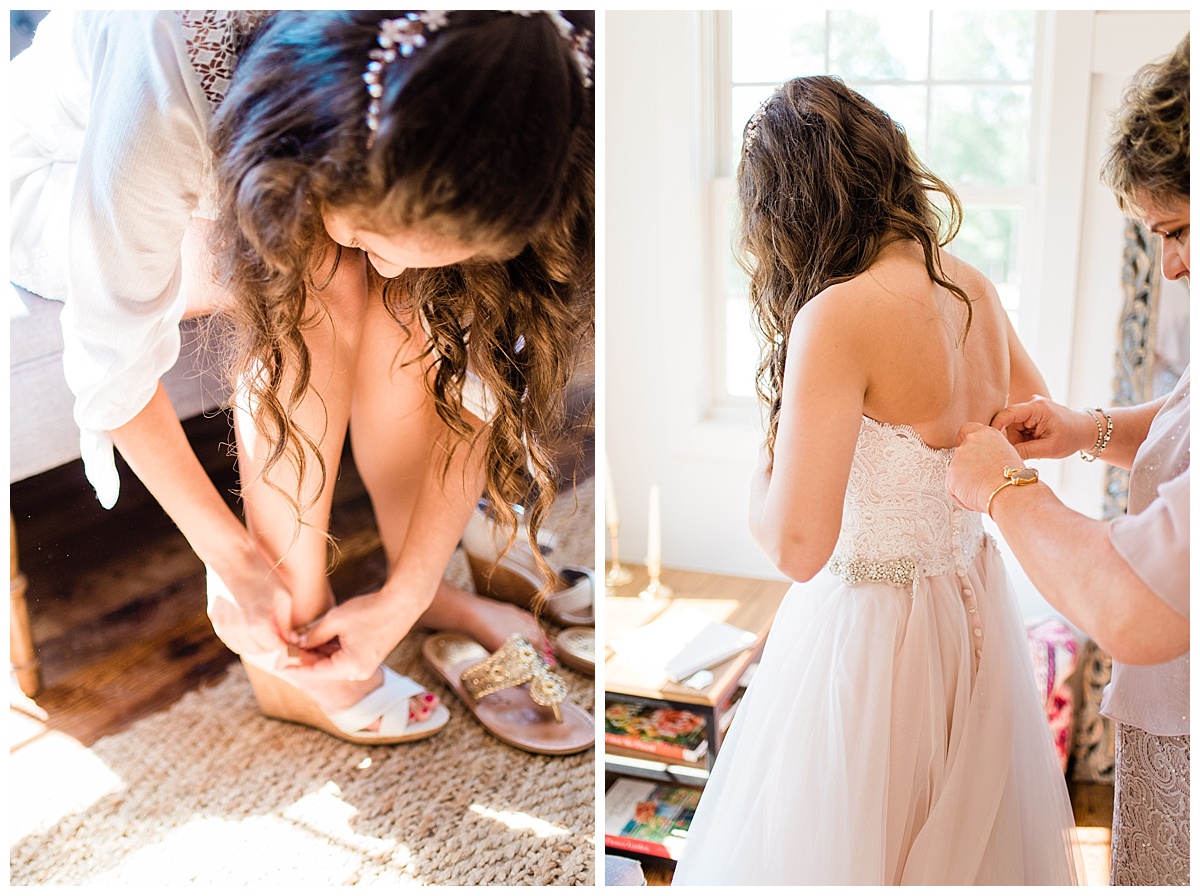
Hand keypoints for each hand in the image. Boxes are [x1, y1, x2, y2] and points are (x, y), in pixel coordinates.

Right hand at [205, 559, 293, 656]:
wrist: (231, 557)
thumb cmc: (261, 575)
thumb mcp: (283, 597)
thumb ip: (286, 623)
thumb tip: (292, 641)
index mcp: (258, 625)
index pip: (275, 649)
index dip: (285, 645)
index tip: (290, 640)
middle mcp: (239, 630)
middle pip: (259, 652)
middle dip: (271, 646)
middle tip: (279, 635)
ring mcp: (224, 626)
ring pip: (242, 649)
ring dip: (255, 645)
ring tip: (265, 631)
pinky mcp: (215, 620)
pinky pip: (229, 639)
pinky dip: (240, 639)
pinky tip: (249, 628)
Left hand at [285, 590, 420, 683]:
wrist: (402, 603)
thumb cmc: (370, 610)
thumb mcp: (335, 620)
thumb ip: (313, 635)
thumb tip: (298, 643)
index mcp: (350, 666)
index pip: (316, 672)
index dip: (296, 667)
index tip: (280, 665)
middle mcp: (358, 672)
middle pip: (325, 670)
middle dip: (307, 659)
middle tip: (288, 650)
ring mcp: (366, 666)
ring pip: (335, 664)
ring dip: (320, 654)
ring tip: (303, 642)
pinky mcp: (370, 658)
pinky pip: (345, 659)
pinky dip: (333, 651)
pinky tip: (322, 640)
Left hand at [947, 423, 1024, 512]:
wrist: (1009, 491)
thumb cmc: (1015, 477)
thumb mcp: (1008, 454)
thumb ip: (992, 451)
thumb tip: (988, 458)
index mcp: (987, 434)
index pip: (967, 429)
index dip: (965, 440)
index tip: (968, 451)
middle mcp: (970, 441)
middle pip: (961, 452)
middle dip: (966, 465)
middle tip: (979, 477)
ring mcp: (958, 457)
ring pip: (956, 471)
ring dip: (965, 480)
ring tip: (983, 489)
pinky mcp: (950, 474)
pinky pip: (952, 486)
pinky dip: (961, 493)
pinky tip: (976, 496)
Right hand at [991, 396, 1096, 459]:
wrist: (1086, 431)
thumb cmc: (1072, 437)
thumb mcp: (1049, 448)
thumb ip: (1024, 451)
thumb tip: (1003, 455)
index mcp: (1036, 408)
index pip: (1008, 413)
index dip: (996, 427)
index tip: (989, 442)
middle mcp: (1031, 405)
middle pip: (1007, 423)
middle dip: (1010, 439)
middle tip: (1020, 454)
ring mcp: (1030, 410)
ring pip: (1011, 428)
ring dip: (1017, 441)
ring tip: (1034, 449)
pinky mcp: (1030, 416)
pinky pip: (1016, 429)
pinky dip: (1021, 439)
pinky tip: (1033, 444)